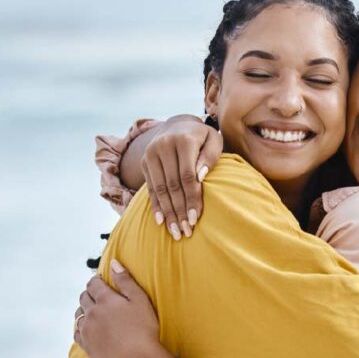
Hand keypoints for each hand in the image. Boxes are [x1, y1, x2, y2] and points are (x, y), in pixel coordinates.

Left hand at [74, 259, 171, 357]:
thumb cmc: (143, 328)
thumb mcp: (139, 299)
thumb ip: (125, 280)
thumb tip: (113, 262)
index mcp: (105, 299)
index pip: (93, 284)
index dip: (96, 280)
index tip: (100, 281)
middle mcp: (92, 312)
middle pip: (83, 298)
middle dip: (89, 293)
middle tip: (98, 295)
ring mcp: (87, 330)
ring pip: (78, 314)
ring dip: (84, 309)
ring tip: (94, 311)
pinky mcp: (86, 345)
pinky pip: (77, 332)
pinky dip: (81, 327)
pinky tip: (88, 328)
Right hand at [142, 116, 222, 240]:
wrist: (178, 125)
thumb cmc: (202, 137)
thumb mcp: (214, 140)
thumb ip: (210, 156)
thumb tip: (200, 177)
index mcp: (183, 140)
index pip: (187, 175)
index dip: (191, 198)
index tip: (196, 219)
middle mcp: (163, 145)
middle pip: (172, 185)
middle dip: (179, 210)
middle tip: (186, 232)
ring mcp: (150, 153)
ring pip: (160, 188)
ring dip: (168, 213)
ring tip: (175, 232)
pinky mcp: (144, 162)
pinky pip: (150, 187)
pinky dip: (156, 205)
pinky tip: (161, 221)